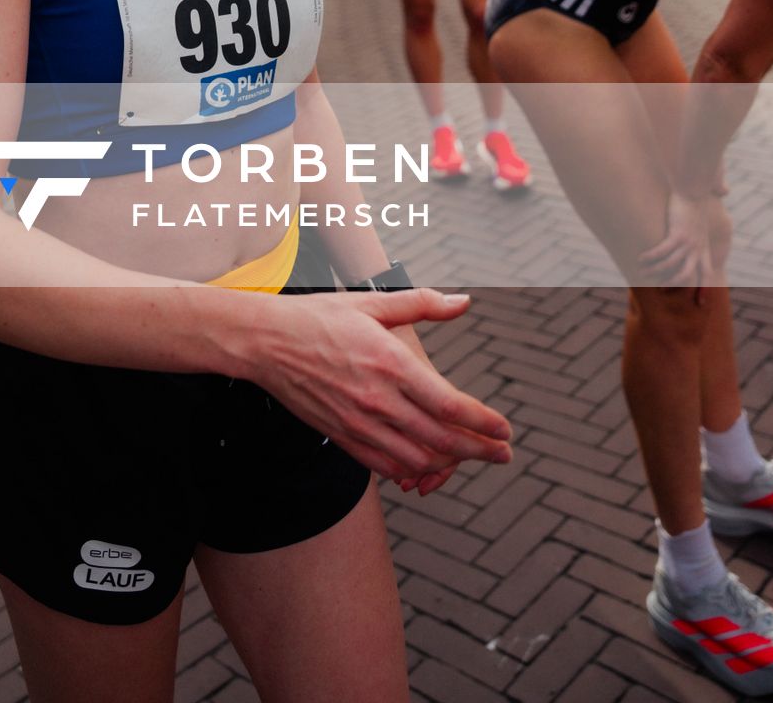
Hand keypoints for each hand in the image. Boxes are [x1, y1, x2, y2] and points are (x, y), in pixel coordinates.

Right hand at [252, 288, 512, 482]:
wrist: (267, 342)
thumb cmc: (319, 316)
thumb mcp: (373, 301)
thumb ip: (422, 304)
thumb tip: (463, 302)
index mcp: (390, 361)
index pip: (450, 404)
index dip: (483, 422)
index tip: (505, 429)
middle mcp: (378, 398)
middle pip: (442, 438)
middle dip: (480, 450)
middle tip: (504, 454)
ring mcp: (359, 423)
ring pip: (417, 459)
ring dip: (450, 464)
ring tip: (470, 458)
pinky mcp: (343, 436)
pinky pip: (386, 466)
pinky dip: (413, 470)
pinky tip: (427, 464)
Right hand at [639, 191, 725, 288]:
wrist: (694, 189)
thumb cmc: (693, 203)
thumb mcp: (697, 223)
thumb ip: (695, 233)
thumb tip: (689, 237)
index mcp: (703, 248)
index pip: (707, 274)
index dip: (704, 290)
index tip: (701, 305)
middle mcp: (697, 248)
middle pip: (687, 275)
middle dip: (672, 283)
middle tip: (660, 287)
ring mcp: (688, 242)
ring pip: (671, 264)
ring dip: (655, 270)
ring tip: (642, 271)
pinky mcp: (678, 234)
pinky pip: (662, 251)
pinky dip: (651, 257)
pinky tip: (641, 258)